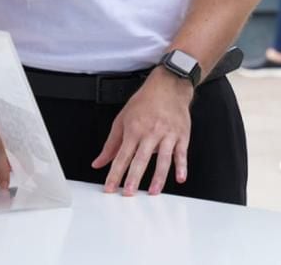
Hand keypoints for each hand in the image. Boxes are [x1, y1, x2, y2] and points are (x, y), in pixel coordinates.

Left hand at [92, 68, 193, 195]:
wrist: (168, 86)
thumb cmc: (145, 102)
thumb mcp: (122, 119)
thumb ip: (111, 144)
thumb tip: (98, 163)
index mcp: (134, 129)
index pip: (122, 156)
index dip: (115, 173)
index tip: (109, 187)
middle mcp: (150, 132)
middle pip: (141, 158)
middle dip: (134, 177)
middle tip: (128, 193)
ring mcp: (167, 134)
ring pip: (163, 158)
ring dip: (158, 177)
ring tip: (153, 192)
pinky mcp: (182, 135)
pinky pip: (181, 153)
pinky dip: (182, 166)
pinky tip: (180, 178)